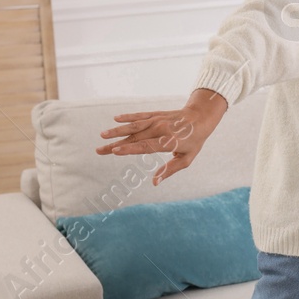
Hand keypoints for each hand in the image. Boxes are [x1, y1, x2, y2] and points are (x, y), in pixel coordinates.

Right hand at [96, 88, 225, 185]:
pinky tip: (116, 119)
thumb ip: (169, 170)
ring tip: (102, 135)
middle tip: (99, 150)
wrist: (200, 117)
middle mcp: (160, 129)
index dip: (130, 148)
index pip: (145, 146)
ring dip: (117, 130)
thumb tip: (154, 183)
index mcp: (168, 142)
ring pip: (134, 126)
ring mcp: (157, 120)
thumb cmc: (194, 141)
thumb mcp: (186, 159)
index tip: (115, 151)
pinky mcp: (155, 115)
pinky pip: (139, 116)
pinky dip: (128, 117)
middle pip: (134, 138)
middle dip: (115, 144)